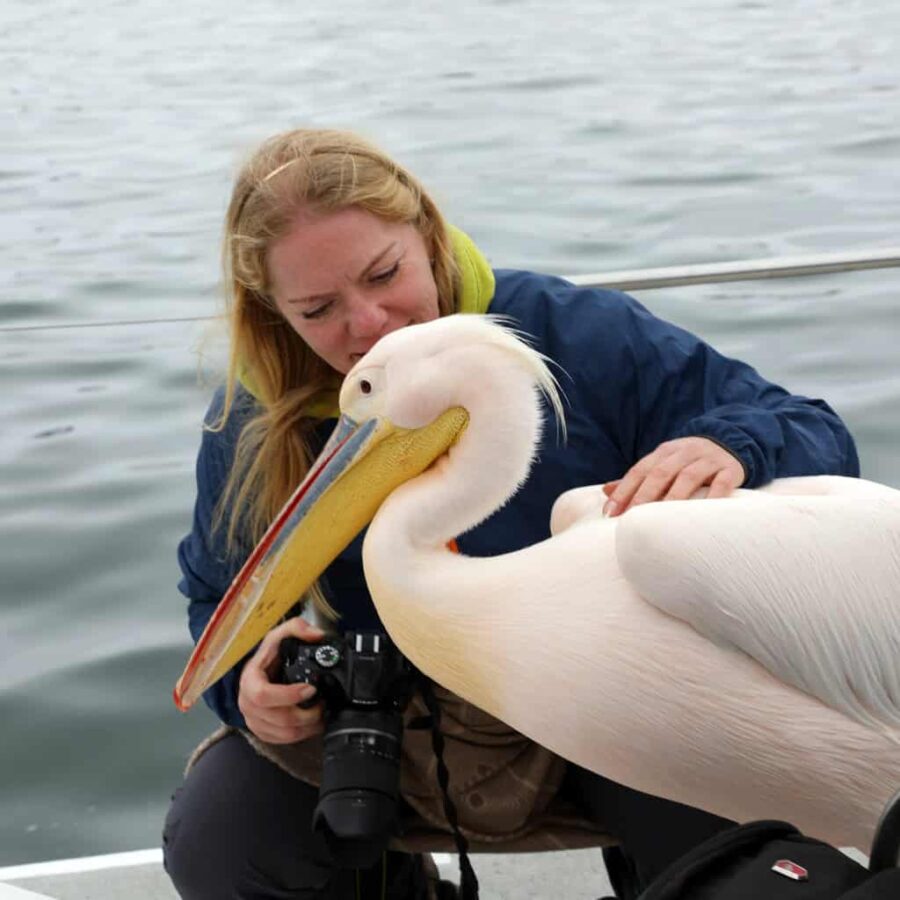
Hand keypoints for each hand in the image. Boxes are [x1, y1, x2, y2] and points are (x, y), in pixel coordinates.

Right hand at [238, 616, 325, 743]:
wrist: (260, 672)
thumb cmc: (269, 655)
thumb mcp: (280, 634)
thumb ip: (297, 628)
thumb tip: (316, 635)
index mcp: (249, 680)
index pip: (263, 695)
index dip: (289, 695)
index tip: (310, 689)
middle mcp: (247, 703)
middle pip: (278, 718)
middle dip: (306, 714)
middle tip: (322, 704)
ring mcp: (254, 720)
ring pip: (283, 733)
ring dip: (307, 726)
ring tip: (321, 713)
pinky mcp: (262, 731)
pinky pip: (283, 740)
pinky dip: (301, 734)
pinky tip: (311, 722)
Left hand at [602, 437, 744, 516]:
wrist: (733, 443)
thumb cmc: (690, 462)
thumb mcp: (665, 463)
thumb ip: (639, 478)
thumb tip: (605, 490)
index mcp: (665, 451)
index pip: (640, 470)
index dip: (624, 490)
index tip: (610, 513)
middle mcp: (685, 452)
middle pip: (661, 473)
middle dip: (643, 496)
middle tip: (631, 519)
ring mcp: (709, 459)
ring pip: (688, 477)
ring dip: (673, 497)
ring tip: (661, 520)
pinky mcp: (731, 469)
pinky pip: (722, 483)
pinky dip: (713, 498)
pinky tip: (702, 515)